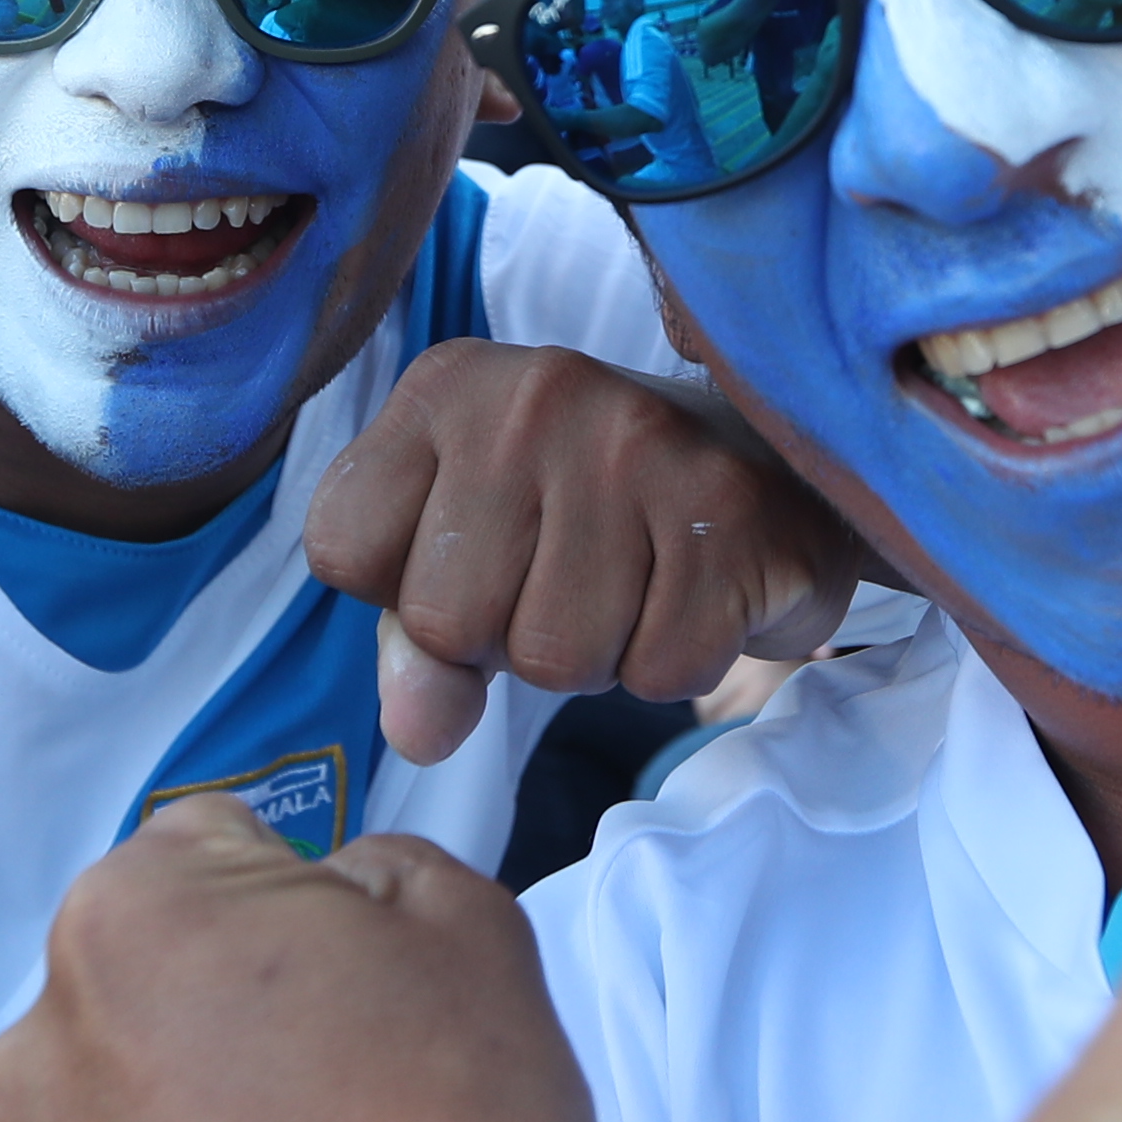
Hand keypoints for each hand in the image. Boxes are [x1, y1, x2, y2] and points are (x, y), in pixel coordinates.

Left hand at [0, 801, 613, 1121]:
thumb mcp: (468, 924)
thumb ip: (370, 871)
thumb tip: (332, 902)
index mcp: (120, 928)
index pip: (196, 862)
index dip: (293, 913)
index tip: (356, 988)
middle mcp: (26, 1071)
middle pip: (124, 1018)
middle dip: (207, 1043)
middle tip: (335, 1120)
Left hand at [310, 343, 871, 761]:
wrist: (779, 471)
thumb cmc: (596, 517)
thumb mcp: (476, 552)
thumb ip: (418, 643)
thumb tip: (417, 733)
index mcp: (446, 388)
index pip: (342, 546)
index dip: (403, 593)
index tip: (477, 558)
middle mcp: (532, 396)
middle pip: (447, 621)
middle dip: (503, 640)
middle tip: (569, 579)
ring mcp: (636, 445)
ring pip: (553, 658)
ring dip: (596, 656)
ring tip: (634, 583)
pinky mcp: (728, 510)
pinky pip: (658, 670)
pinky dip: (674, 660)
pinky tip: (693, 592)